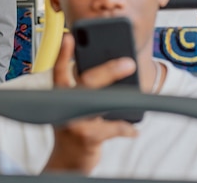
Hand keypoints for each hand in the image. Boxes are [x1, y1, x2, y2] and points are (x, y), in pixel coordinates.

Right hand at [44, 33, 137, 173]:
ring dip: (122, 98)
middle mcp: (62, 105)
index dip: (63, 53)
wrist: (67, 161)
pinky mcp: (85, 136)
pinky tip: (133, 130)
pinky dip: (125, 128)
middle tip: (129, 62)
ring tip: (137, 94)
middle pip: (87, 81)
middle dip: (109, 70)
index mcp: (59, 94)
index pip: (59, 70)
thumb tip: (114, 73)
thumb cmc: (74, 128)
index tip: (69, 35)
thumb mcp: (73, 107)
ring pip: (100, 101)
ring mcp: (72, 120)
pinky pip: (111, 127)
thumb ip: (85, 90)